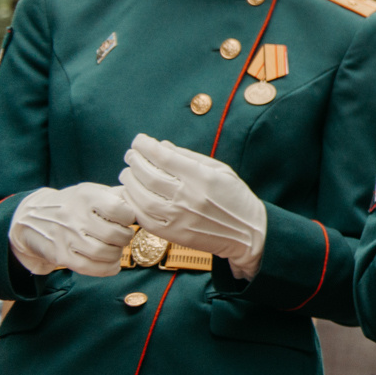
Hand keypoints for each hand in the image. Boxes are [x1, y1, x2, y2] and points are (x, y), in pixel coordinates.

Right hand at [8, 183, 135, 276]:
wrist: (31, 217)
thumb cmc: (72, 204)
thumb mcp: (90, 191)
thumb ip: (116, 195)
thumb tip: (144, 202)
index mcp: (86, 197)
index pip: (119, 209)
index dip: (129, 216)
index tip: (126, 218)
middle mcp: (75, 217)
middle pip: (114, 234)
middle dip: (125, 237)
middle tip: (122, 235)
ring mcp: (66, 238)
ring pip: (103, 253)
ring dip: (117, 253)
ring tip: (115, 248)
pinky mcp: (61, 255)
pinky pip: (89, 268)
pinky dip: (106, 269)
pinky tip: (111, 263)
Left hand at [121, 136, 267, 276]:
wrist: (248, 232)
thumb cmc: (235, 198)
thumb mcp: (221, 170)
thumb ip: (190, 157)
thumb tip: (162, 146)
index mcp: (203, 177)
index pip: (165, 157)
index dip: (146, 146)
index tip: (139, 140)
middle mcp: (189, 197)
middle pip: (149, 176)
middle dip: (135, 161)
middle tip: (130, 155)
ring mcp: (178, 217)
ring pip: (141, 197)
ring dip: (129, 182)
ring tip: (127, 173)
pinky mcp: (172, 234)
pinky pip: (143, 217)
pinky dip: (133, 203)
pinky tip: (132, 194)